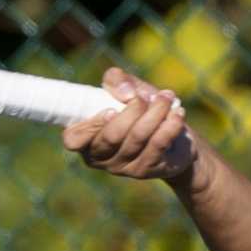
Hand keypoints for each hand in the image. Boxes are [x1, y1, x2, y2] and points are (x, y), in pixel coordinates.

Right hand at [62, 67, 193, 180]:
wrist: (175, 138)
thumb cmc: (142, 111)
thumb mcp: (128, 89)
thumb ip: (117, 81)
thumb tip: (125, 93)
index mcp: (86, 138)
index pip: (73, 139)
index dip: (90, 125)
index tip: (111, 109)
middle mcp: (100, 157)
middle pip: (112, 136)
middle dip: (134, 109)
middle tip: (148, 96)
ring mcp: (123, 167)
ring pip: (137, 137)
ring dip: (156, 112)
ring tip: (167, 98)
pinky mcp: (146, 170)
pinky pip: (157, 145)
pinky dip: (169, 124)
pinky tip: (177, 113)